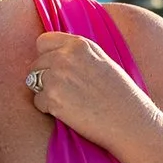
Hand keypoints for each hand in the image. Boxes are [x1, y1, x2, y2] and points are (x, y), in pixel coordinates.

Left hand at [25, 31, 154, 159]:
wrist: (129, 120)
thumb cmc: (120, 94)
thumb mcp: (101, 61)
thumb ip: (77, 54)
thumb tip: (53, 54)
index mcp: (79, 45)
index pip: (43, 41)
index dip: (46, 55)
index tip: (55, 67)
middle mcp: (65, 57)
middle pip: (36, 63)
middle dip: (44, 77)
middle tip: (66, 91)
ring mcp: (56, 77)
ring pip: (33, 82)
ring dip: (45, 92)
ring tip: (69, 101)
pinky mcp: (52, 99)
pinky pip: (37, 102)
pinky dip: (48, 109)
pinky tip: (68, 112)